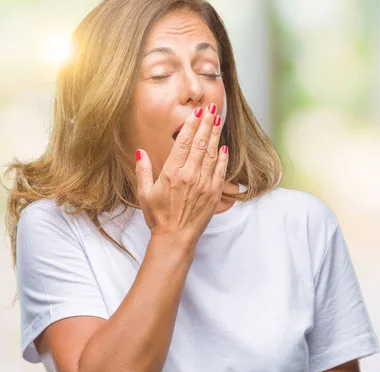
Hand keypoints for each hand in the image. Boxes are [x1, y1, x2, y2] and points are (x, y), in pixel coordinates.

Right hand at [134, 103, 227, 248]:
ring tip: (219, 120)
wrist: (176, 238)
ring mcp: (204, 184)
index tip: (198, 112)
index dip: (192, 125)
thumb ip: (143, 170)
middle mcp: (190, 175)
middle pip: (201, 144)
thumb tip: (140, 151)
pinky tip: (224, 147)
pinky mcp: (213, 193)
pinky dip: (223, 158)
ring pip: (212, 154)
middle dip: (207, 124)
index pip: (184, 142)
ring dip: (216, 136)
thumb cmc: (158, 216)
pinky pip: (220, 171)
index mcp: (172, 173)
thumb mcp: (144, 193)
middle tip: (212, 109)